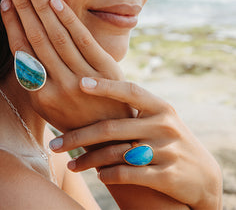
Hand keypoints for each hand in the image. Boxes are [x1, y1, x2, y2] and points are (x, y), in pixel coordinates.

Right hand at [0, 0, 131, 131]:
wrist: (111, 133)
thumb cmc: (76, 118)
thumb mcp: (49, 108)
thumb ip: (35, 82)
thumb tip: (22, 52)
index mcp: (40, 96)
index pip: (21, 53)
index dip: (12, 26)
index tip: (5, 3)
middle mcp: (58, 86)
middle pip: (36, 40)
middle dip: (23, 9)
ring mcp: (82, 78)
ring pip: (57, 37)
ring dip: (42, 9)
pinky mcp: (104, 70)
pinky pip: (82, 40)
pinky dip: (68, 20)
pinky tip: (56, 1)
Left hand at [50, 77, 222, 209]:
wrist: (203, 175)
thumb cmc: (169, 140)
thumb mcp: (158, 119)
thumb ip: (133, 110)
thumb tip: (95, 93)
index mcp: (160, 107)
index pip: (130, 90)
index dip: (105, 86)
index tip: (80, 82)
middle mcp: (164, 125)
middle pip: (112, 128)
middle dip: (79, 137)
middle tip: (55, 143)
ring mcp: (167, 150)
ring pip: (116, 154)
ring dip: (89, 160)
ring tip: (71, 164)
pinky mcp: (168, 176)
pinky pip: (129, 174)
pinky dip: (109, 175)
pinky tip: (99, 175)